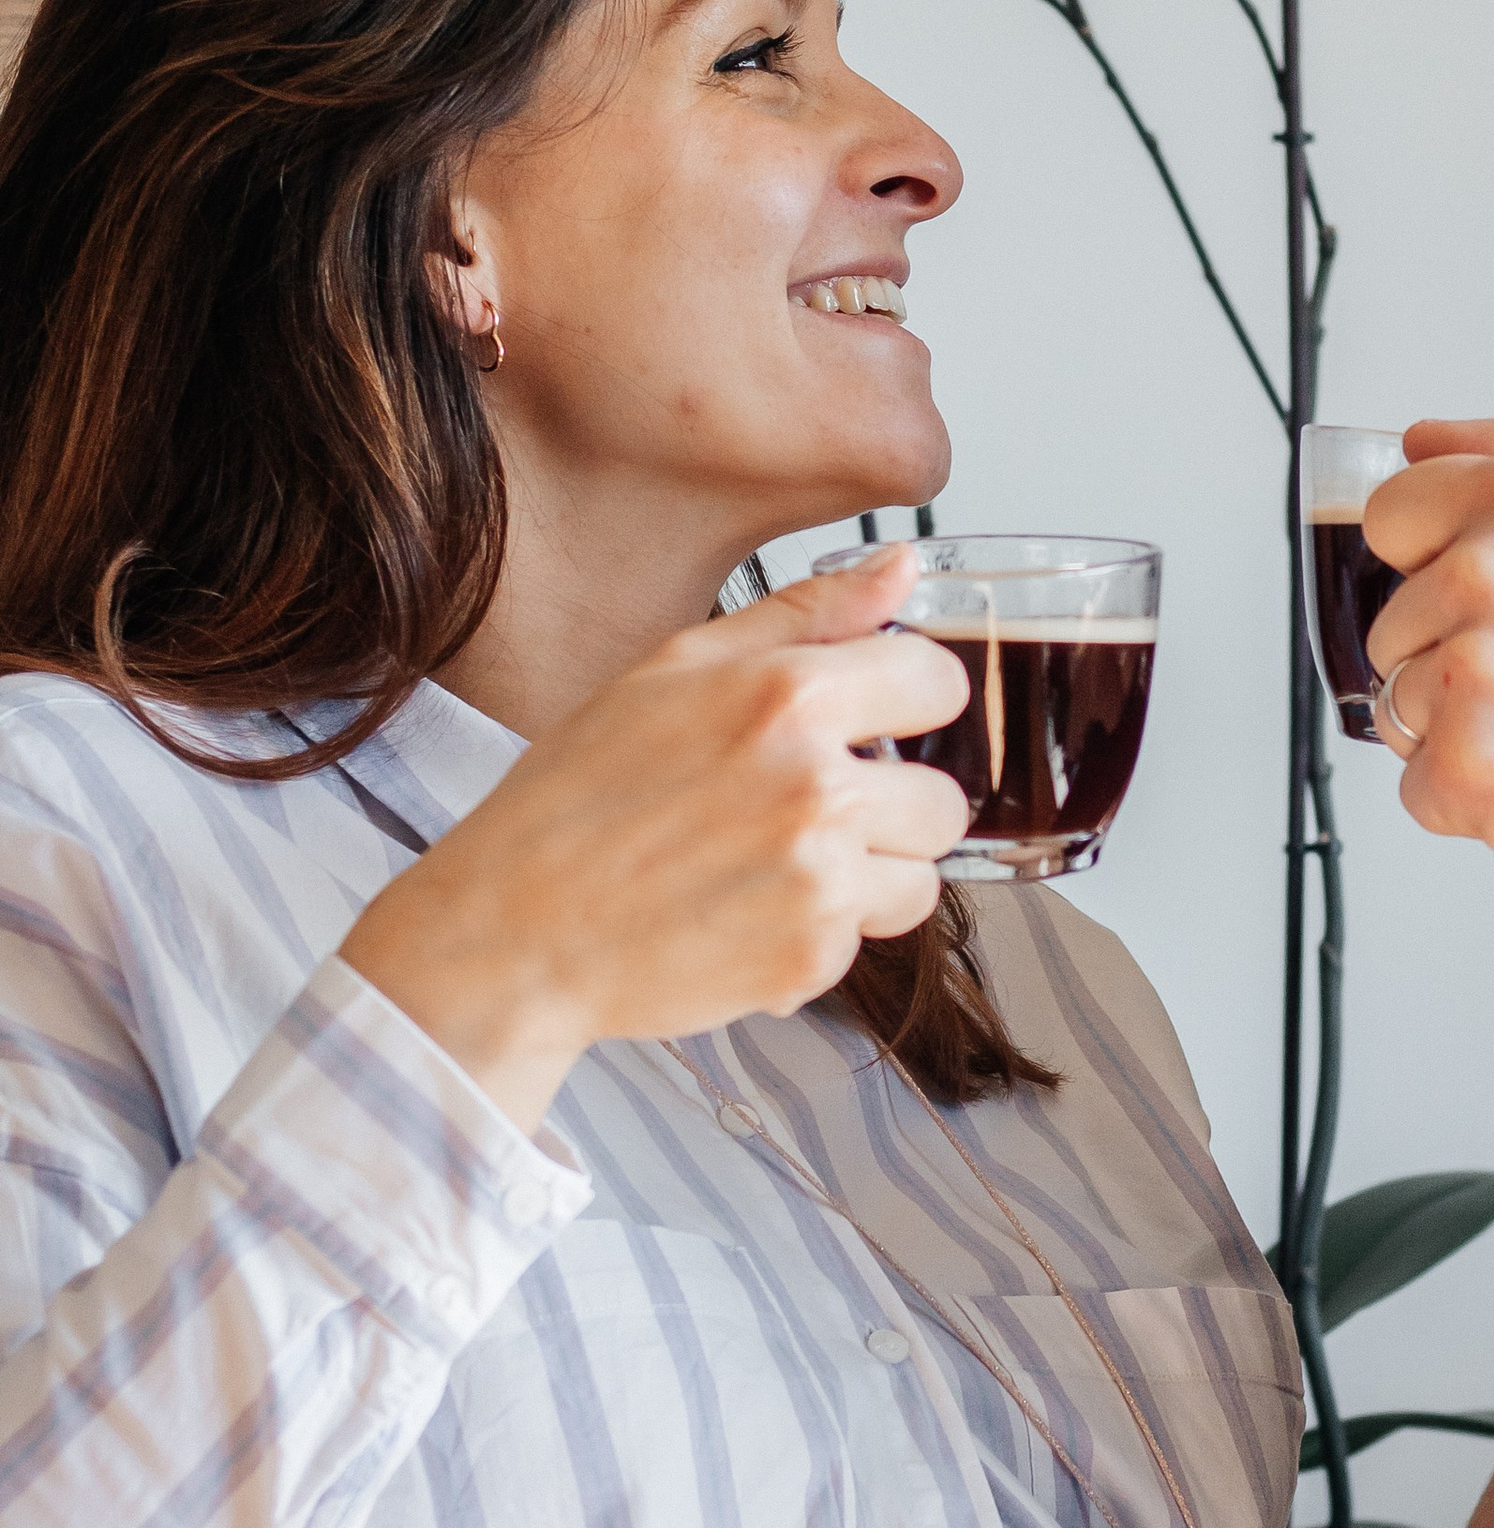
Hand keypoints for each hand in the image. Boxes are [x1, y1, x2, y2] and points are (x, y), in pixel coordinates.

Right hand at [340, 554, 969, 1126]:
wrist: (512, 929)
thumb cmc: (577, 796)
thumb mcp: (675, 668)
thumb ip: (806, 614)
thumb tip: (903, 567)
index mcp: (789, 697)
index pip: (942, 683)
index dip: (908, 703)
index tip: (876, 722)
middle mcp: (817, 788)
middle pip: (946, 799)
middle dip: (890, 806)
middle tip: (806, 811)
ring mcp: (819, 882)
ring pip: (922, 878)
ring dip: (869, 877)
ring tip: (777, 866)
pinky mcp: (810, 960)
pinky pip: (865, 940)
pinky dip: (819, 934)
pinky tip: (746, 912)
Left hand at [1363, 414, 1493, 900]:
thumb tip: (1417, 440)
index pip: (1391, 513)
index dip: (1430, 563)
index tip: (1490, 600)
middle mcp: (1485, 571)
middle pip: (1391, 623)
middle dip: (1452, 656)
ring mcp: (1470, 669)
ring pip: (1400, 706)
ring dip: (1463, 730)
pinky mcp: (1467, 763)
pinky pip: (1419, 787)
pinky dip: (1475, 800)